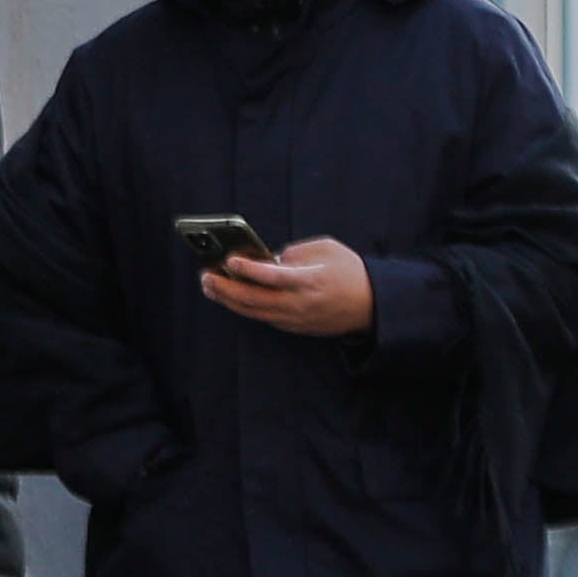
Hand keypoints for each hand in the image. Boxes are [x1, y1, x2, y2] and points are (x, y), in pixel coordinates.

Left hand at [200, 240, 373, 336]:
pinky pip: (263, 317)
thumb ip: (295, 251)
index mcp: (310, 281)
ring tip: (210, 285)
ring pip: (254, 312)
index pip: (272, 277)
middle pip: (254, 299)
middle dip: (226, 288)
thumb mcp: (327, 249)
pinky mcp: (294, 327)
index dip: (248, 269)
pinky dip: (244, 307)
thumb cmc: (350, 271)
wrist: (372, 306)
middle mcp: (300, 304)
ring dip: (229, 300)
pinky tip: (230, 297)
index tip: (228, 259)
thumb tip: (266, 259)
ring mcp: (296, 319)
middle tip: (205, 275)